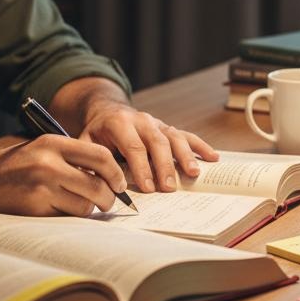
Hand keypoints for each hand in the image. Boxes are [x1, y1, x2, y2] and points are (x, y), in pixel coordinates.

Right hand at [0, 136, 127, 216]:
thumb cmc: (11, 167)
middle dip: (108, 198)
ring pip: (85, 206)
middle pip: (98, 186)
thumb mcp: (39, 149)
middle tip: (107, 203)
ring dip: (86, 210)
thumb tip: (108, 176)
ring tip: (76, 205)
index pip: (101, 155)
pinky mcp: (35, 210)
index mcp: (52, 143)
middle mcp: (49, 164)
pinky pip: (66, 218)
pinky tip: (56, 211)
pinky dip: (68, 218)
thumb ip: (70, 157)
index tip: (120, 183)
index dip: (116, 172)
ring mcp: (42, 188)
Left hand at [77, 101, 219, 193]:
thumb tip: (99, 186)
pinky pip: (186, 136)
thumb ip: (91, 161)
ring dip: (185, 156)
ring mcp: (158, 123)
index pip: (134, 147)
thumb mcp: (86, 143)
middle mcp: (142, 120)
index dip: (141, 168)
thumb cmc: (97, 133)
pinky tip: (213, 158)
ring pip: (174, 137)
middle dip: (164, 166)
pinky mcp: (168, 129)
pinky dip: (200, 146)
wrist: (107, 111)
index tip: (147, 188)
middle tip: (169, 188)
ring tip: (193, 174)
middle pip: (157, 142)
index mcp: (120, 123)